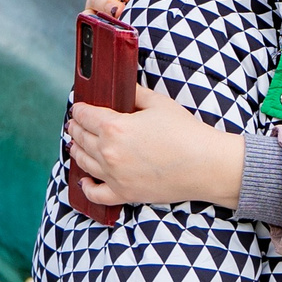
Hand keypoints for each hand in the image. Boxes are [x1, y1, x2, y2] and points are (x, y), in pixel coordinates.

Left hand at [68, 87, 245, 207]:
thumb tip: (122, 88)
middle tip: (75, 123)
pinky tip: (84, 181)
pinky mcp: (124, 193)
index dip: (79, 109)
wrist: (205, 165)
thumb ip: (134, 93)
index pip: (84, 115)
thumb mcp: (158, 103)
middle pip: (81, 138)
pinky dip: (86, 187)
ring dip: (76, 150)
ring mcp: (114, 176)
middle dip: (76, 127)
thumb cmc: (185, 132)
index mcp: (114, 127)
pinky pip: (96, 194)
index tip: (79, 107)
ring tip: (76, 145)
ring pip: (83, 162)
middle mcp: (108, 153)